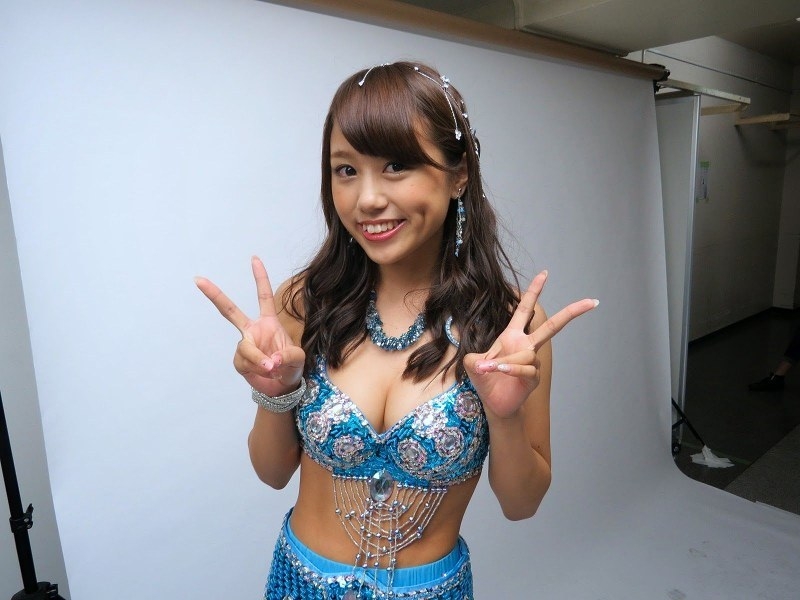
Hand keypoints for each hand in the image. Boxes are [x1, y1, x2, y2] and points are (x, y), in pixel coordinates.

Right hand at [194, 256, 304, 395]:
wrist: (282, 387)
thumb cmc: (291, 367)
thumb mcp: (298, 358)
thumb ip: (288, 356)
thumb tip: (271, 360)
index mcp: (269, 322)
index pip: (263, 296)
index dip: (260, 278)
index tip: (254, 259)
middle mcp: (253, 330)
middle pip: (230, 311)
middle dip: (214, 295)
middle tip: (198, 280)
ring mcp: (245, 345)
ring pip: (246, 348)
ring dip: (258, 359)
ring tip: (272, 367)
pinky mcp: (240, 361)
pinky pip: (245, 363)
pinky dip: (256, 368)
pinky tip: (264, 372)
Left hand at [464, 271, 596, 418]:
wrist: (494, 404)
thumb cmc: (486, 379)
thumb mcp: (473, 364)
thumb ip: (475, 359)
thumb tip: (483, 363)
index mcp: (513, 335)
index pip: (525, 309)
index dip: (534, 291)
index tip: (544, 273)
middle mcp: (526, 346)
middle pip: (552, 326)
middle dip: (572, 313)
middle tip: (591, 302)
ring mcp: (532, 362)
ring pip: (526, 354)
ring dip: (505, 361)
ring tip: (490, 368)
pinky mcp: (534, 378)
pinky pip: (525, 368)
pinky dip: (511, 369)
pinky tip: (500, 371)